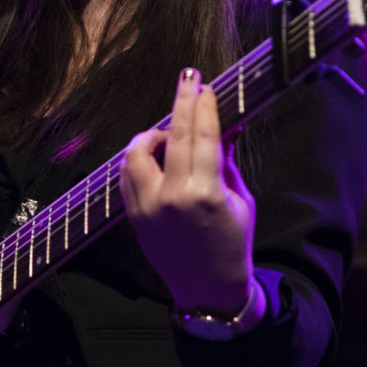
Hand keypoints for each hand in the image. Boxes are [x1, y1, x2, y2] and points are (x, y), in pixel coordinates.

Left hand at [121, 68, 258, 316]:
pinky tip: (155, 153)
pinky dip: (139, 156)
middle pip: (173, 134)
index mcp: (204, 193)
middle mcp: (171, 196)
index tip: (204, 84)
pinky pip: (127, 172)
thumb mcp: (239, 198)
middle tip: (188, 77)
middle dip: (181, 101)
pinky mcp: (132, 214)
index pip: (202, 135)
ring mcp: (146, 206)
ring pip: (137, 151)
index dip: (203, 105)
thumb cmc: (233, 243)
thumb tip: (223, 125)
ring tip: (170, 132)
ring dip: (153, 134)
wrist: (208, 288)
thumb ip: (226, 160)